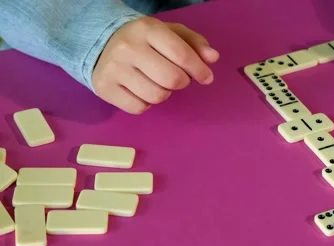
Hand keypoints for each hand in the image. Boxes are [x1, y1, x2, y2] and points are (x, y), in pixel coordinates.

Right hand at [92, 17, 218, 113]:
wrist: (101, 43)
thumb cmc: (145, 41)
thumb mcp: (170, 34)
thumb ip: (194, 43)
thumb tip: (213, 58)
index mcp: (147, 29)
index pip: (181, 54)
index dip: (199, 69)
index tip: (206, 77)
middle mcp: (128, 47)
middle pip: (171, 79)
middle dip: (182, 82)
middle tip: (178, 78)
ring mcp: (114, 69)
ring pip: (156, 96)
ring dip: (164, 93)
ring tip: (157, 82)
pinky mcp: (104, 88)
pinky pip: (138, 108)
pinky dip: (146, 103)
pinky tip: (141, 90)